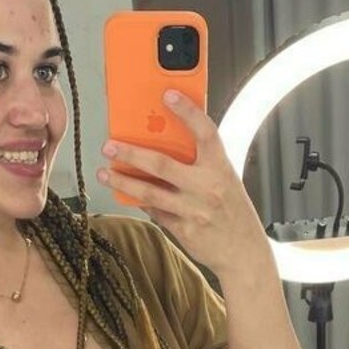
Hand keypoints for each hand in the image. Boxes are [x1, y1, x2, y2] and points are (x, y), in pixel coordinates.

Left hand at [97, 90, 265, 277]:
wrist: (244, 253)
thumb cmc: (233, 212)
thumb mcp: (226, 179)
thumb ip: (202, 162)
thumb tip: (170, 142)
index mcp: (220, 168)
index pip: (205, 132)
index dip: (188, 111)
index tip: (168, 95)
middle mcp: (207, 188)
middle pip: (162, 165)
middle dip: (132, 153)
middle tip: (110, 145)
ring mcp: (193, 210)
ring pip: (150, 193)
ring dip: (123, 181)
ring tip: (105, 173)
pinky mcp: (183, 230)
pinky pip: (155, 212)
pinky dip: (140, 201)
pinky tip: (126, 193)